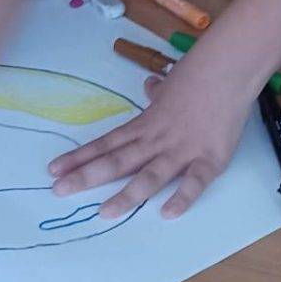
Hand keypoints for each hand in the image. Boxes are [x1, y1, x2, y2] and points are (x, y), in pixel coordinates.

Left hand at [49, 59, 255, 217]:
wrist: (227, 68)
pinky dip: (181, 197)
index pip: (106, 143)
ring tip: (104, 212)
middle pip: (117, 161)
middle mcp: (156, 139)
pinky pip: (194, 181)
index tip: (53, 170)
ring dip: (126, 195)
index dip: (79, 157)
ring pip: (149, 175)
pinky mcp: (210, 158)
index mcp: (145, 124)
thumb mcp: (171, 83)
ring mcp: (182, 150)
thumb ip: (158, 93)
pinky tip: (166, 213)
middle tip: (59, 191)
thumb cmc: (198, 73)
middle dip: (86, 177)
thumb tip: (150, 88)